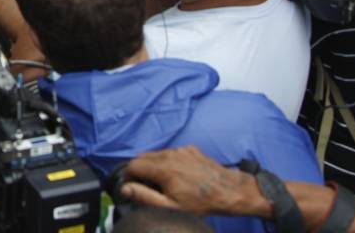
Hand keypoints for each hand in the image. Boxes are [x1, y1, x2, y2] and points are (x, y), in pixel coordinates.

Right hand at [120, 147, 265, 217]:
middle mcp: (169, 154)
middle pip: (142, 157)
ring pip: (156, 153)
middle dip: (140, 169)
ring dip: (153, 164)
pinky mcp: (190, 149)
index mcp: (162, 169)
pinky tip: (178, 174)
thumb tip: (125, 188)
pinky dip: (168, 160)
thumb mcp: (171, 206)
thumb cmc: (201, 202)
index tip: (134, 186)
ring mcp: (180, 150)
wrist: (229, 191)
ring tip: (164, 181)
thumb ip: (145, 196)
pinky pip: (171, 152)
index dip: (129, 176)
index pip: (133, 165)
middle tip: (147, 185)